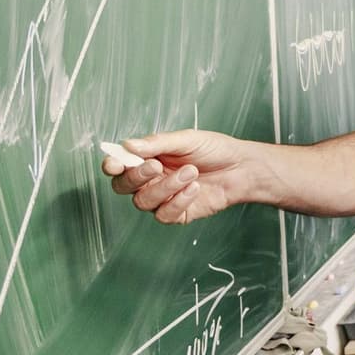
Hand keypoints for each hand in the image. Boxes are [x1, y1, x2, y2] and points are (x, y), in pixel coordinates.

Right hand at [103, 129, 252, 224]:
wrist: (243, 168)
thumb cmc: (215, 150)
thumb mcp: (187, 139)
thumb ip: (157, 143)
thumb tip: (128, 145)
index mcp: (147, 159)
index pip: (119, 166)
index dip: (112, 166)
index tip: (115, 163)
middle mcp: (150, 180)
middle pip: (123, 186)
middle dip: (136, 176)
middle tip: (156, 166)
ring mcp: (162, 198)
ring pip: (143, 202)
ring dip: (165, 188)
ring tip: (191, 172)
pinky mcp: (177, 213)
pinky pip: (164, 215)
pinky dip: (178, 202)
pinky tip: (195, 188)